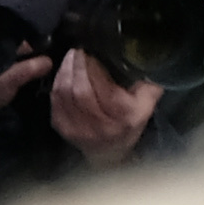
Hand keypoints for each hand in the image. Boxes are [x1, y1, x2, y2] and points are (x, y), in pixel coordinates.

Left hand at [48, 50, 161, 164]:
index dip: (94, 68)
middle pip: (81, 91)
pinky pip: (56, 101)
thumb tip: (144, 57)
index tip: (92, 51)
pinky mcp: (63, 129)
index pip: (104, 89)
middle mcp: (100, 126)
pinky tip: (64, 72)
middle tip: (79, 50)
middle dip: (78, 66)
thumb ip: (147, 82)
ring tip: (71, 57)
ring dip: (66, 71)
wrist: (110, 154)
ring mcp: (78, 130)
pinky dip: (58, 83)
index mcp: (123, 117)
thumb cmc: (128, 123)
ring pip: (65, 94)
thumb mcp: (146, 104)